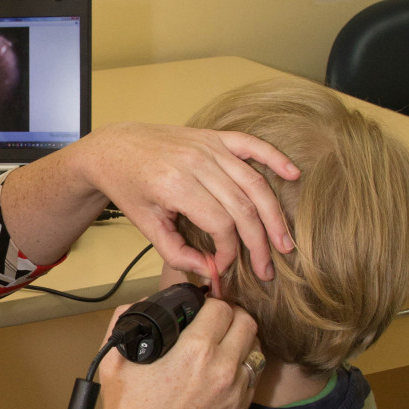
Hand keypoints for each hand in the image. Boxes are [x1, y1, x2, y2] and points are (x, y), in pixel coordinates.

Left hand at [87, 122, 298, 279]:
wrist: (115, 148)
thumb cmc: (128, 187)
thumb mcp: (145, 225)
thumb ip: (176, 253)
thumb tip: (210, 271)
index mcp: (176, 185)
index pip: (221, 224)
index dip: (230, 251)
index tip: (226, 266)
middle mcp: (196, 163)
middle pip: (243, 207)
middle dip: (259, 243)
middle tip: (267, 269)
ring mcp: (207, 147)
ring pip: (254, 182)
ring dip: (274, 215)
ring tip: (284, 243)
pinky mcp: (214, 137)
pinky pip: (251, 145)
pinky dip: (275, 158)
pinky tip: (293, 174)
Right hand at [94, 298, 259, 408]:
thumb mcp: (114, 360)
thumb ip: (123, 320)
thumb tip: (139, 304)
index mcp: (195, 351)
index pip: (223, 308)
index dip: (211, 303)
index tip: (200, 308)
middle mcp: (223, 369)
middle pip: (248, 323)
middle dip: (232, 316)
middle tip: (214, 321)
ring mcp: (236, 394)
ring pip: (255, 351)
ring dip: (240, 342)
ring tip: (221, 346)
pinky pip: (252, 379)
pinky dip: (240, 369)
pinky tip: (220, 373)